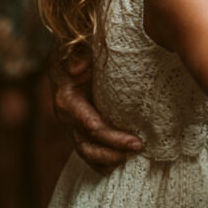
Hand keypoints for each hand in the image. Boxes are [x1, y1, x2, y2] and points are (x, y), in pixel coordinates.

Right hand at [48, 48, 142, 173]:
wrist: (67, 52)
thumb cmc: (77, 48)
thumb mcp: (76, 47)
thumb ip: (77, 55)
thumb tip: (78, 69)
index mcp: (67, 101)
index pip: (92, 128)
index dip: (115, 139)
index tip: (137, 142)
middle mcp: (67, 117)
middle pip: (88, 147)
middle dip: (113, 153)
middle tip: (139, 149)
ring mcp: (72, 124)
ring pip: (86, 153)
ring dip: (108, 160)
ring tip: (132, 158)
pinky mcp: (79, 125)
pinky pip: (88, 148)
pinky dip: (102, 160)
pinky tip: (120, 160)